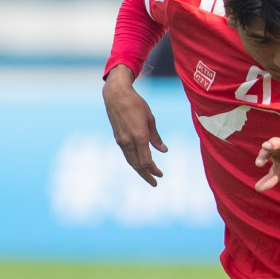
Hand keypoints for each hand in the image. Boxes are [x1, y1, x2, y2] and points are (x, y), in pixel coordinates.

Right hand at [102, 67, 166, 185]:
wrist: (116, 95)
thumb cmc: (136, 104)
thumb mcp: (150, 119)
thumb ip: (156, 137)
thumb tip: (164, 150)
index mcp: (139, 137)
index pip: (146, 161)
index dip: (153, 169)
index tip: (160, 174)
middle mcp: (128, 141)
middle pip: (137, 165)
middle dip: (146, 175)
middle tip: (155, 183)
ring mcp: (121, 140)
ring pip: (131, 161)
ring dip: (139, 170)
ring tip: (147, 176)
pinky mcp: (118, 137)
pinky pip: (126, 154)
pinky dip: (134, 161)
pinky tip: (139, 163)